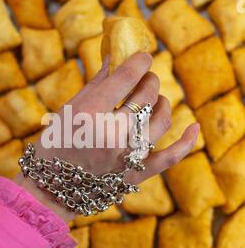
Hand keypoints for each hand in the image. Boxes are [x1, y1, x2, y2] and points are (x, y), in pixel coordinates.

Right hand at [15, 52, 199, 221]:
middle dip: (149, 80)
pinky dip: (186, 142)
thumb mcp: (68, 110)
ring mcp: (127, 156)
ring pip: (160, 120)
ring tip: (155, 98)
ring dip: (162, 102)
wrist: (52, 190)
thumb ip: (95, 84)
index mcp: (90, 115)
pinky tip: (194, 127)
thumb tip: (114, 57)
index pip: (126, 78)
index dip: (139, 61)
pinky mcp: (136, 174)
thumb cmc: (54, 146)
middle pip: (145, 96)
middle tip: (145, 77)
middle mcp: (112, 134)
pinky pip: (170, 157)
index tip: (142, 56)